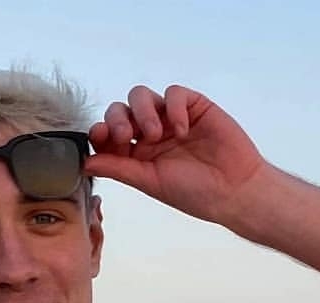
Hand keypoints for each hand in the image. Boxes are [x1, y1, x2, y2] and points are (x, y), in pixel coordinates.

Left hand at [86, 85, 265, 226]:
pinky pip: (173, 93)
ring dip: (142, 111)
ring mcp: (171, 118)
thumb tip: (85, 163)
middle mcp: (150, 134)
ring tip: (156, 134)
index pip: (109, 134)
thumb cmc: (193, 193)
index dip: (100, 132)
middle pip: (120, 110)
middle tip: (125, 135)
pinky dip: (173, 108)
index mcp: (137, 154)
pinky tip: (183, 130)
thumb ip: (119, 169)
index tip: (99, 137)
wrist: (234, 190)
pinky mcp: (194, 106)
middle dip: (117, 119)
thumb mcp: (150, 182)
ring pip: (142, 96)